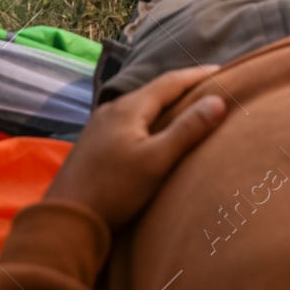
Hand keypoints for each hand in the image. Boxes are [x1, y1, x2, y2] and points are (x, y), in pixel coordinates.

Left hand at [44, 65, 227, 227]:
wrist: (66, 218)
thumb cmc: (114, 190)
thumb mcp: (156, 161)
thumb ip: (186, 130)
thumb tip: (217, 101)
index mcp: (129, 108)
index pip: (171, 82)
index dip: (198, 75)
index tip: (224, 71)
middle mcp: (112, 109)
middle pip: (155, 91)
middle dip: (183, 87)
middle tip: (211, 86)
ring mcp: (100, 125)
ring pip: (141, 105)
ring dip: (166, 103)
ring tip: (188, 107)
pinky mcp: (95, 143)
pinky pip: (130, 119)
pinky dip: (151, 118)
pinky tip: (155, 130)